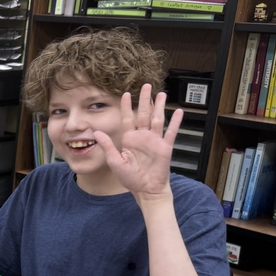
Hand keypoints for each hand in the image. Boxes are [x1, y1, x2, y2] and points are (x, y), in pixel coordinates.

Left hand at [94, 83, 181, 200]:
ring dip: (159, 106)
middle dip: (144, 100)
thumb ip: (107, 146)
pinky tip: (178, 112)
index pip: (127, 118)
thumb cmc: (130, 178)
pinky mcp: (165, 147)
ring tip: (161, 94)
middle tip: (146, 85)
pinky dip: (175, 122)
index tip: (125, 93)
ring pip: (157, 119)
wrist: (145, 189)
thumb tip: (97, 133)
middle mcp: (142, 137)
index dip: (126, 106)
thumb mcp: (115, 161)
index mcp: (130, 139)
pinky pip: (171, 133)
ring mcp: (155, 141)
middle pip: (143, 114)